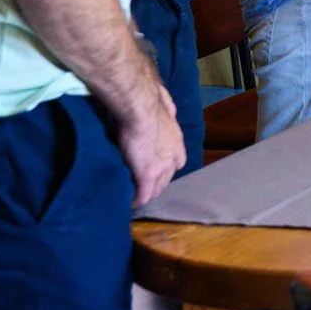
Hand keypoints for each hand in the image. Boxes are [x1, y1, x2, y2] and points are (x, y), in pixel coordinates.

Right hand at [114, 84, 183, 207]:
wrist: (142, 111)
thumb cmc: (149, 105)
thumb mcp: (165, 109)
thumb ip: (168, 113)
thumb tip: (169, 107)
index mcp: (177, 142)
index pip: (176, 163)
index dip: (167, 168)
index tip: (158, 171)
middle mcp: (174, 157)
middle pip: (168, 178)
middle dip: (159, 183)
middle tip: (148, 188)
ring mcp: (162, 168)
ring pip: (158, 188)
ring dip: (149, 193)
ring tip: (140, 197)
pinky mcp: (147, 176)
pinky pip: (144, 194)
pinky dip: (138, 200)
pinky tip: (133, 204)